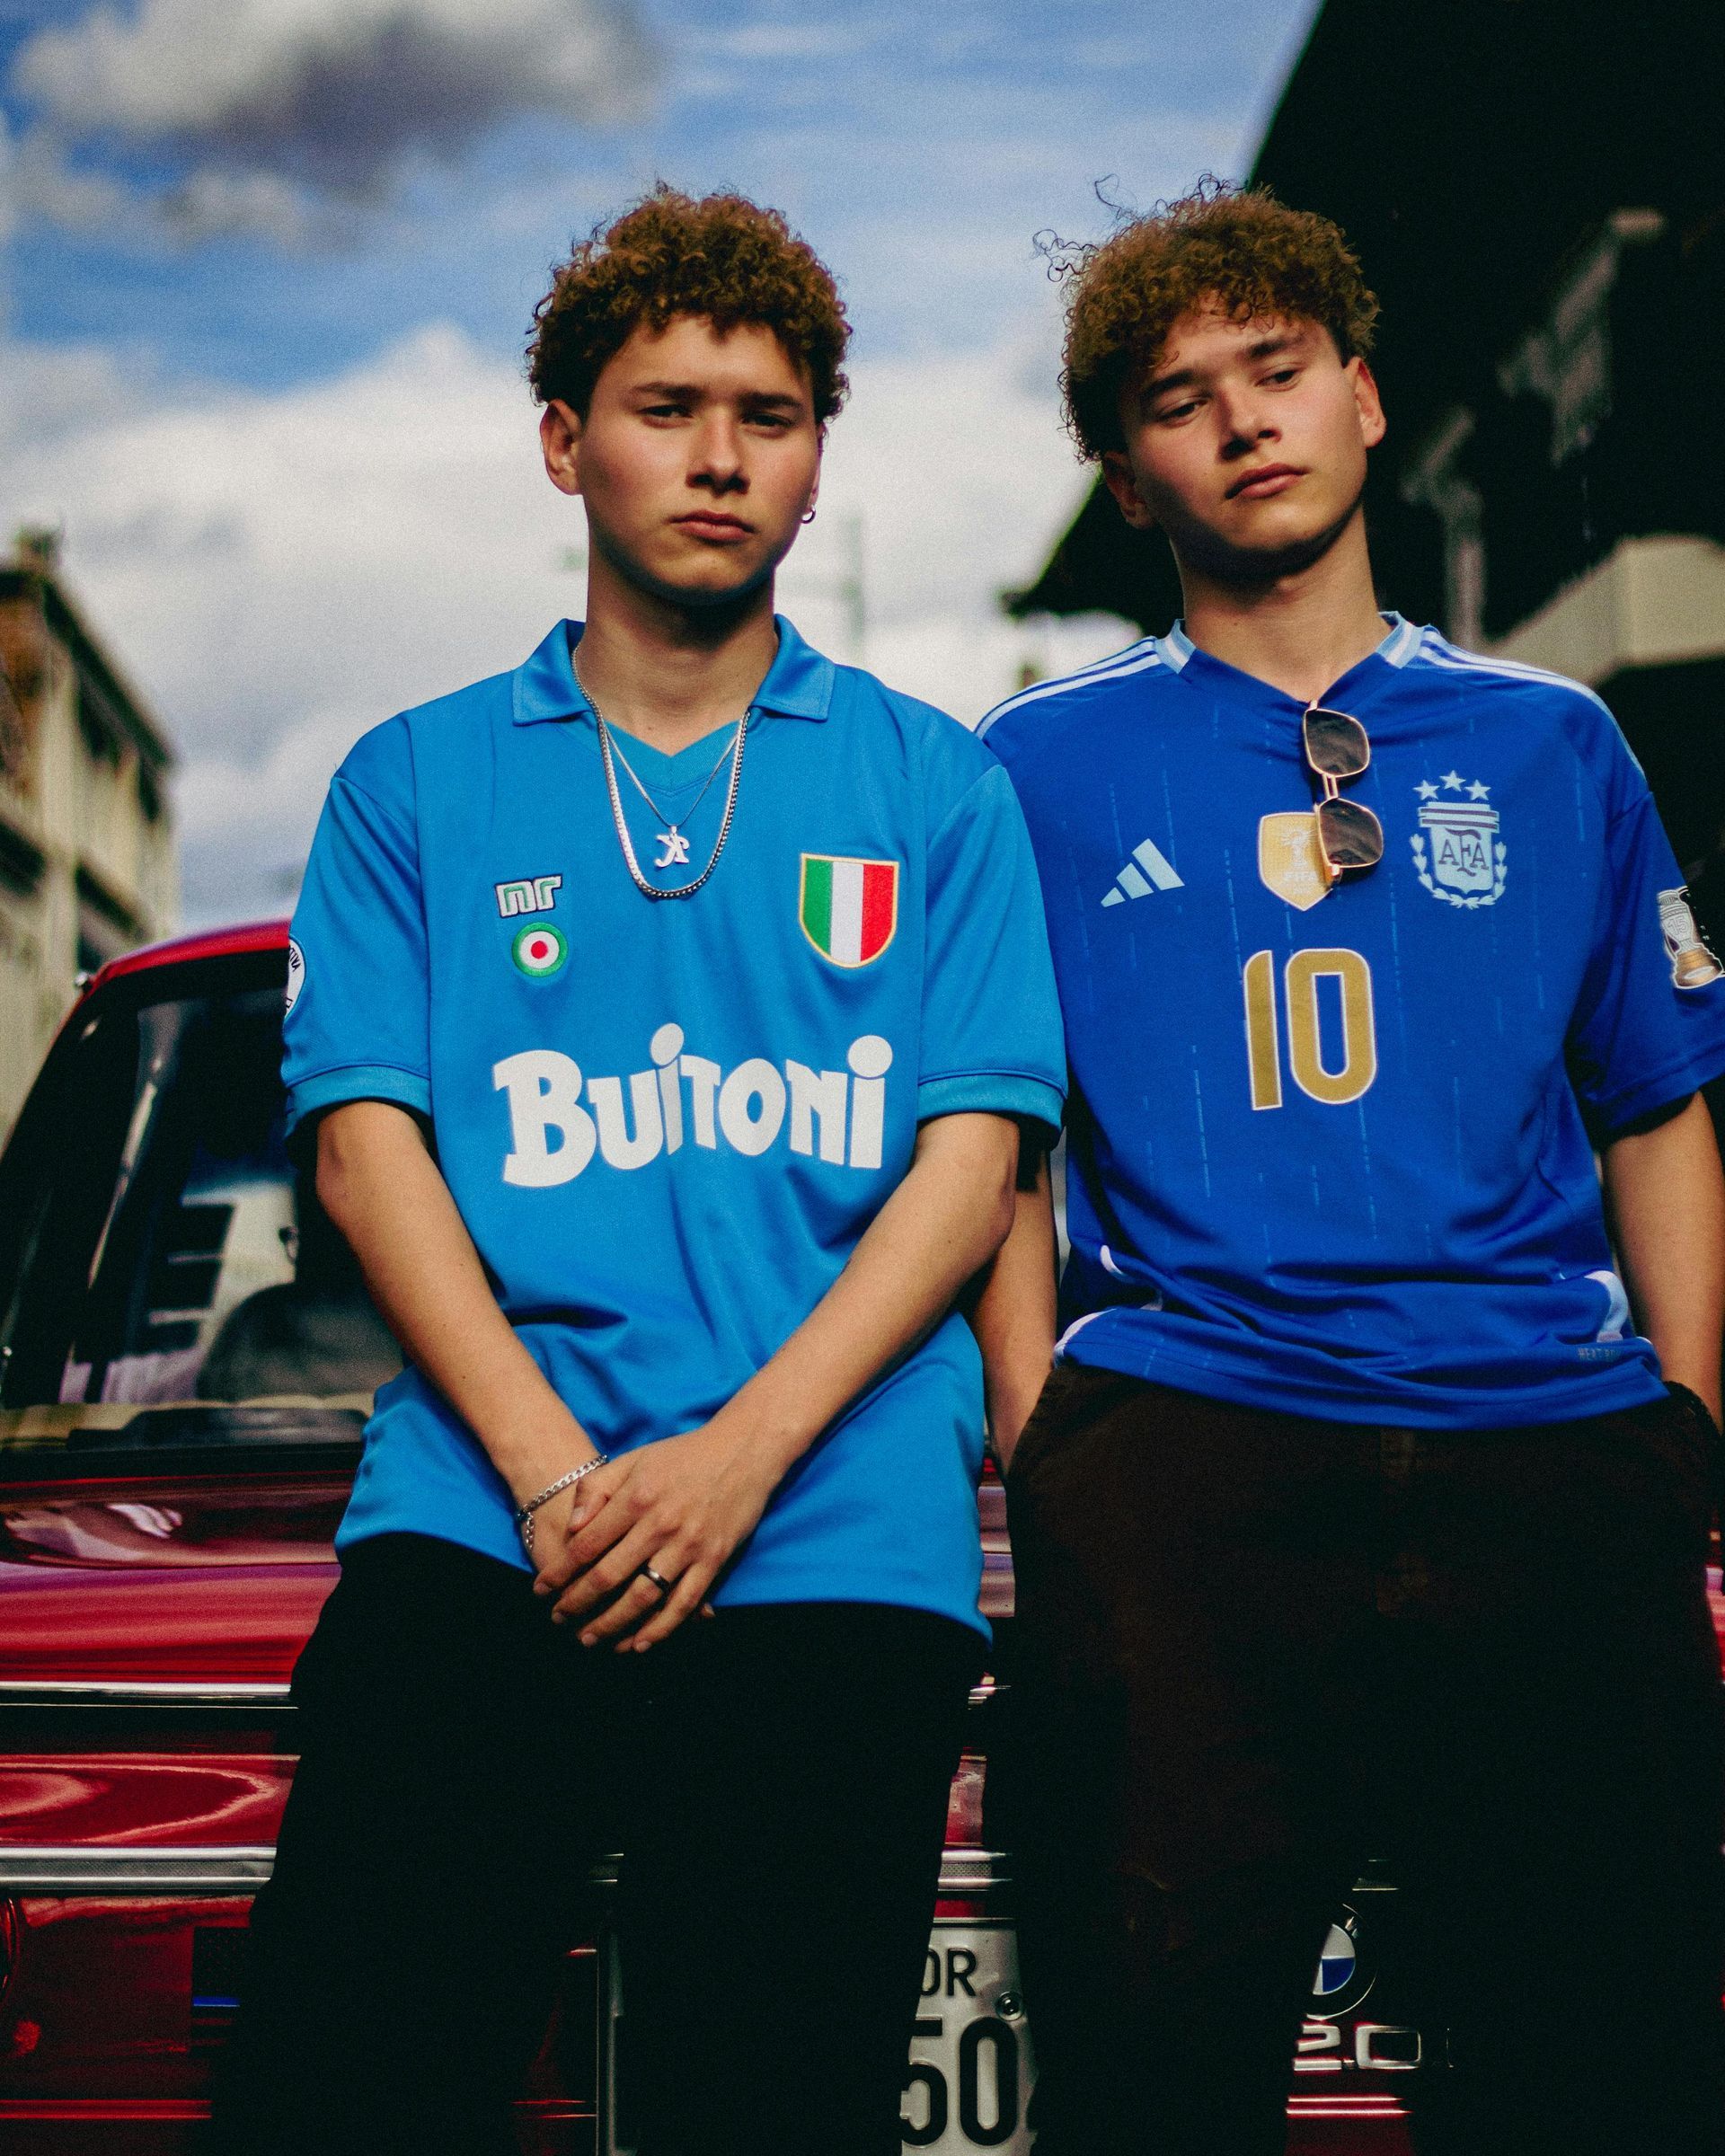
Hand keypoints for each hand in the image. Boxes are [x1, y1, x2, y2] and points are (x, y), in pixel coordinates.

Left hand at [532, 1419, 782, 1650]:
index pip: (586, 1546)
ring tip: (589, 1638)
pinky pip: (684, 1602)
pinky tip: (640, 1643)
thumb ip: (597, 1488)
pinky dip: (662, 1628)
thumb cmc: (682, 1455)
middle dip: (577, 1604)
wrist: (743, 1451)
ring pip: (642, 1597)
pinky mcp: (713, 1560)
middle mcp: (660, 1525)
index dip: (559, 1572)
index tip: (541, 1591)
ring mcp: (688, 1545)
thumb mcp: (633, 1459)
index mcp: (636, 1498)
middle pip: (608, 1577)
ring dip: (612, 1624)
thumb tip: (572, 1527)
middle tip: (558, 1620)